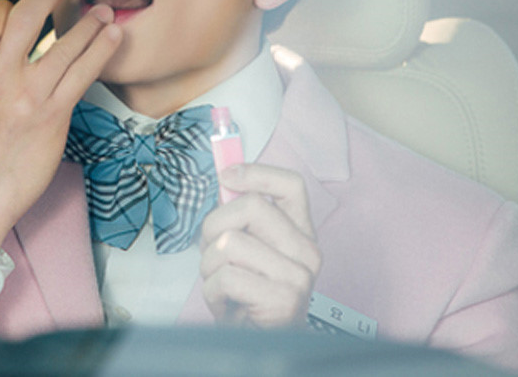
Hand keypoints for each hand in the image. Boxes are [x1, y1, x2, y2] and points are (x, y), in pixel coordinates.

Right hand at [0, 0, 121, 259]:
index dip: (4, 2)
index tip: (17, 2)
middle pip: (25, 18)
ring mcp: (28, 96)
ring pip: (64, 44)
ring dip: (89, 22)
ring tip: (103, 12)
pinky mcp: (53, 115)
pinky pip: (83, 73)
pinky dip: (100, 50)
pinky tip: (111, 38)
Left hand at [199, 164, 320, 327]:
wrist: (259, 344)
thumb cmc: (247, 296)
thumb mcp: (244, 249)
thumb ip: (238, 216)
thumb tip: (224, 180)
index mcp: (300, 233)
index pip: (291, 185)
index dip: (256, 173)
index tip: (226, 176)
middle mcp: (307, 251)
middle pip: (251, 207)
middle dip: (214, 226)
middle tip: (212, 251)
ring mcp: (298, 276)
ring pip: (231, 242)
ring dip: (210, 265)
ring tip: (222, 282)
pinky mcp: (283, 300)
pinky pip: (227, 276)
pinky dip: (213, 290)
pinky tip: (227, 302)